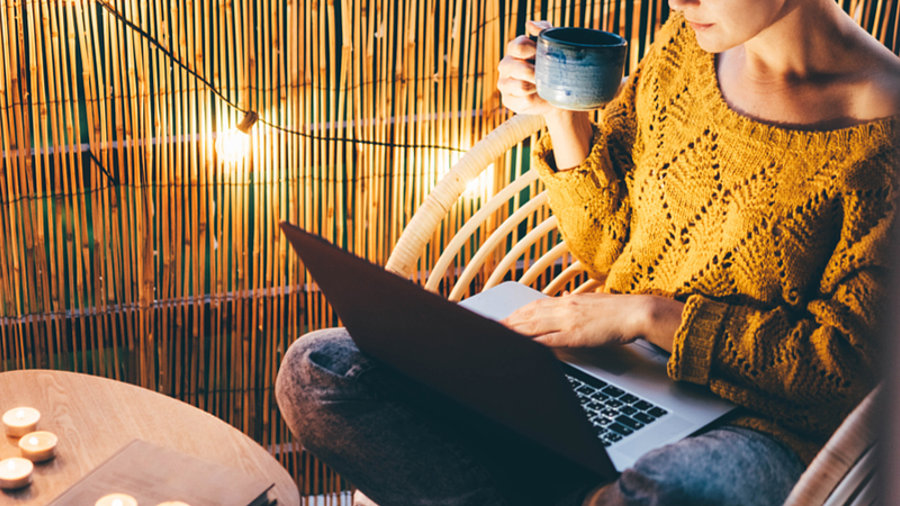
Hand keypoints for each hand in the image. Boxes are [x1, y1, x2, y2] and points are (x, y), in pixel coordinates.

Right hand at [497, 20, 557, 116]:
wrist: (557, 93)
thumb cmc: (554, 66)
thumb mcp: (553, 45)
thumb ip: (543, 30)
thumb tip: (528, 24)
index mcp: (514, 49)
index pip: (518, 47)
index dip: (534, 52)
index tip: (547, 56)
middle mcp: (505, 65)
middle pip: (519, 68)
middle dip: (538, 73)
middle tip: (548, 75)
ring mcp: (504, 83)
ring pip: (521, 86)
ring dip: (537, 87)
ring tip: (543, 86)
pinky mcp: (507, 100)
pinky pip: (523, 100)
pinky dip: (535, 99)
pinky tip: (537, 96)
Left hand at [500, 292, 684, 351]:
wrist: (637, 311)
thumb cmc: (619, 311)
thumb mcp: (592, 306)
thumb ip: (575, 308)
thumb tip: (564, 311)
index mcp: (568, 300)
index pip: (534, 305)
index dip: (516, 313)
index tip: (503, 318)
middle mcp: (564, 307)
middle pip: (528, 315)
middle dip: (507, 322)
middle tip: (488, 327)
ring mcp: (568, 320)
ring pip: (532, 326)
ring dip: (512, 331)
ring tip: (497, 336)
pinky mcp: (575, 335)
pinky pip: (548, 340)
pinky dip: (532, 343)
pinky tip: (521, 346)